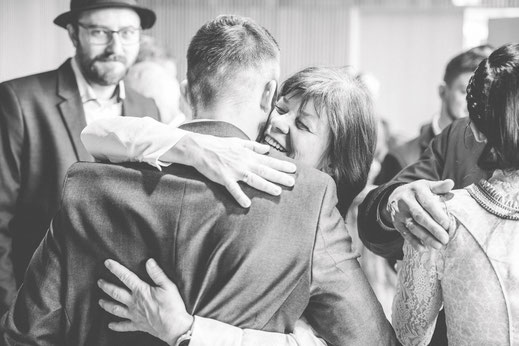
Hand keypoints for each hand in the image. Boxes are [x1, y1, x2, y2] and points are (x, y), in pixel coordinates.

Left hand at [98, 259, 192, 345]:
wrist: (174, 327)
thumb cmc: (172, 306)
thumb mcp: (168, 286)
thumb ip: (157, 274)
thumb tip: (149, 262)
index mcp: (141, 291)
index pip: (126, 277)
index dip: (116, 269)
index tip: (107, 263)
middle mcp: (134, 303)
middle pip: (116, 293)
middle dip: (106, 286)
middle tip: (99, 282)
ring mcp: (134, 315)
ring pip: (116, 309)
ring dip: (107, 304)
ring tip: (100, 301)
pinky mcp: (138, 325)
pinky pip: (124, 326)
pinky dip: (116, 326)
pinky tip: (110, 325)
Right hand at [174, 133, 295, 207]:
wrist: (200, 148)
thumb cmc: (219, 145)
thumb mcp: (238, 141)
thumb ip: (253, 146)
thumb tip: (266, 148)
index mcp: (248, 154)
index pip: (268, 160)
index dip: (281, 165)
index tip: (293, 169)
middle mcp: (244, 162)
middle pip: (265, 170)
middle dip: (279, 176)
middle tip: (292, 182)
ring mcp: (234, 170)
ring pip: (253, 179)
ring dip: (265, 185)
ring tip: (277, 192)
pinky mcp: (223, 177)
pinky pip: (233, 188)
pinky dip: (239, 195)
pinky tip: (246, 204)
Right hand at [387, 179, 453, 249]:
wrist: (394, 196)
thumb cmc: (416, 192)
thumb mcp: (426, 185)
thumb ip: (439, 186)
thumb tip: (450, 183)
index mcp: (416, 191)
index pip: (427, 203)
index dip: (437, 214)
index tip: (447, 224)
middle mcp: (406, 202)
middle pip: (420, 217)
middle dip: (433, 229)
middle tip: (445, 239)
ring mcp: (400, 213)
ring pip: (412, 227)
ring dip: (425, 237)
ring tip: (438, 246)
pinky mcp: (396, 223)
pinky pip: (404, 233)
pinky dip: (413, 242)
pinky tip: (423, 249)